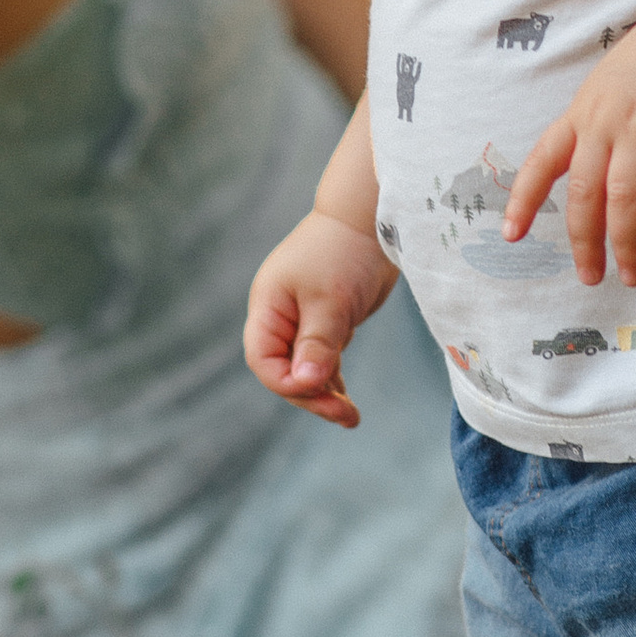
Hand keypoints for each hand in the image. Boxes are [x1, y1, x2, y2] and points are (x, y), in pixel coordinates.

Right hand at [244, 212, 397, 428]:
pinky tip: (346, 399)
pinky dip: (333, 379)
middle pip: (284, 371)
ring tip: (351, 417)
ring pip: (305, 369)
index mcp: (268, 308)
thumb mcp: (331, 299)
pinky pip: (322, 359)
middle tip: (345, 415)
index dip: (288, 383)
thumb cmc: (344, 251)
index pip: (264, 361)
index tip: (321, 390)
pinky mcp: (326, 321)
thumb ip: (317, 342)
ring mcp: (302, 320)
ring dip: (324, 393)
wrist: (371, 219)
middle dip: (311, 395)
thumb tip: (306, 383)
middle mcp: (280, 317)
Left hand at [504, 1, 635, 290]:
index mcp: (582, 115)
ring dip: (626, 241)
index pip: (542, 160)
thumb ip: (606, 138)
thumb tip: (612, 187)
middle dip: (584, 240)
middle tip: (591, 278)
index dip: (523, 198)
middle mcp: (604, 121)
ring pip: (623, 194)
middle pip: (582, 191)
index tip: (510, 234)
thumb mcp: (612, 92)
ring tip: (633, 275)